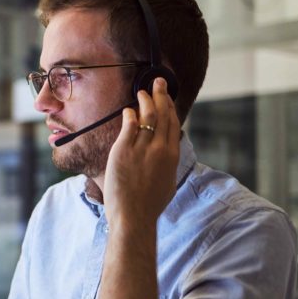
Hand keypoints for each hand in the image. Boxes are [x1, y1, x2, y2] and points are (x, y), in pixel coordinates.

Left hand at [103, 78, 180, 228]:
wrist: (134, 217)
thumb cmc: (149, 205)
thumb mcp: (167, 182)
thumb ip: (168, 163)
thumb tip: (167, 151)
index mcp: (172, 155)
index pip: (173, 123)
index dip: (170, 106)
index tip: (167, 96)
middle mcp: (160, 148)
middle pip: (163, 114)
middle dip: (161, 95)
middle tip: (158, 82)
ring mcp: (142, 149)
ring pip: (147, 116)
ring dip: (145, 100)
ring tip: (142, 91)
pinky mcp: (124, 150)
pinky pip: (128, 126)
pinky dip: (129, 115)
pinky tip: (128, 110)